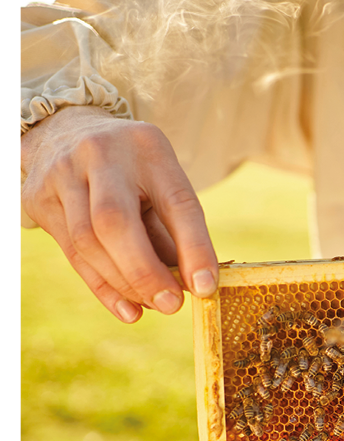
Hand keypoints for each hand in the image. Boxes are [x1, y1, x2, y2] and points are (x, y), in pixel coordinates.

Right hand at [21, 105, 218, 322]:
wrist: (67, 131)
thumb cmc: (133, 169)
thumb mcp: (162, 183)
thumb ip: (175, 230)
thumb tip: (193, 286)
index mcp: (148, 147)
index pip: (176, 202)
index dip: (194, 248)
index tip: (206, 287)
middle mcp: (100, 154)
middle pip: (115, 222)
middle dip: (145, 272)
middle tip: (172, 305)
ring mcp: (63, 174)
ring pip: (88, 242)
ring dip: (124, 283)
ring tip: (153, 305)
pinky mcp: (40, 198)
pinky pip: (72, 254)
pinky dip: (103, 287)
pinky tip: (127, 309)